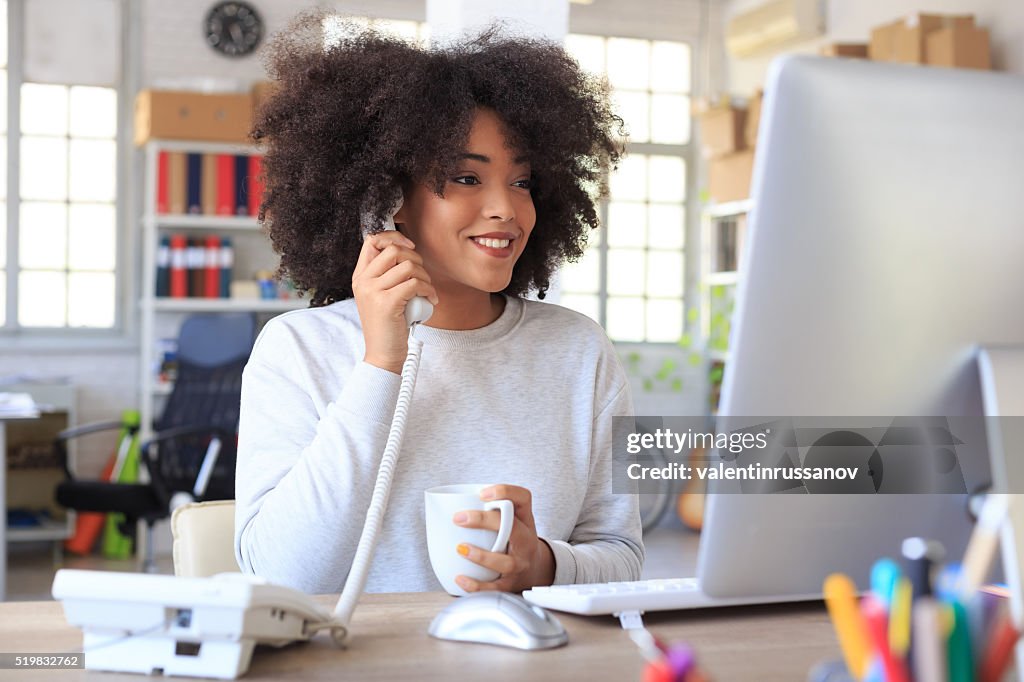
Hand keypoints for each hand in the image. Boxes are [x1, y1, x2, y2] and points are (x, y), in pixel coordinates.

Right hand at [352, 231, 438, 373]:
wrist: (383, 355)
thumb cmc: (388, 325)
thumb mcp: (381, 296)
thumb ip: (388, 275)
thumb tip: (408, 250)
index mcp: (360, 276)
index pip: (373, 240)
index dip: (394, 237)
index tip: (410, 248)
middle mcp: (363, 281)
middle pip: (394, 250)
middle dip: (416, 259)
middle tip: (422, 277)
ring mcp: (373, 292)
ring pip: (408, 267)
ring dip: (425, 277)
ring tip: (427, 291)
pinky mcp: (387, 303)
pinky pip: (415, 284)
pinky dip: (429, 290)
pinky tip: (430, 300)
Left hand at [453, 484, 554, 592]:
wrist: (535, 570)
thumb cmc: (513, 541)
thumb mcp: (510, 521)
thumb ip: (487, 511)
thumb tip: (444, 506)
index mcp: (524, 520)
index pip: (523, 498)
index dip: (505, 492)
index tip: (482, 494)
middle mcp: (525, 540)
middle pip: (512, 527)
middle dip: (484, 521)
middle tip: (459, 518)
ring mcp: (520, 563)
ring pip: (506, 562)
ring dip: (481, 556)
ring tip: (460, 549)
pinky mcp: (511, 584)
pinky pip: (495, 587)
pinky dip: (476, 585)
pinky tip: (460, 578)